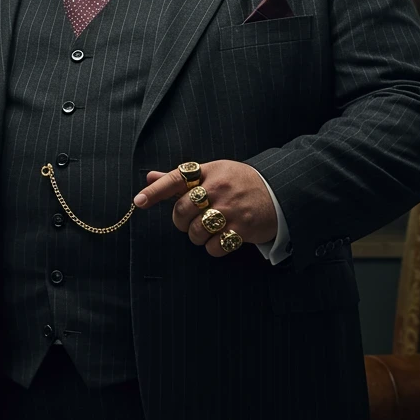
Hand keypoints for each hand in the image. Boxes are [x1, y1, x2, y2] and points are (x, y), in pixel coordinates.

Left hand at [132, 161, 277, 255]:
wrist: (280, 192)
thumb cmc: (240, 183)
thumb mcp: (214, 173)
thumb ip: (181, 179)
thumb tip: (149, 177)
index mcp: (209, 172)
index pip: (176, 179)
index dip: (155, 191)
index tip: (139, 201)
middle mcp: (219, 188)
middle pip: (182, 210)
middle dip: (181, 221)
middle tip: (190, 220)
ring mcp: (231, 208)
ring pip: (195, 231)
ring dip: (197, 236)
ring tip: (210, 229)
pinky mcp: (242, 228)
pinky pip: (214, 246)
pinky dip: (213, 247)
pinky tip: (223, 238)